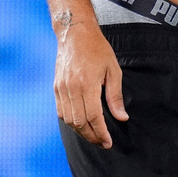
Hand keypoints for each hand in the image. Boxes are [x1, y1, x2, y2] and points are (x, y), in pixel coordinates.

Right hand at [54, 22, 128, 148]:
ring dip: (81, 132)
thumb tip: (121, 117)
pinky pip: (61, 112)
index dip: (101, 133)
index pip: (94, 117)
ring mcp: (61, 88)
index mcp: (87, 84)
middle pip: (80, 122)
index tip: (108, 142)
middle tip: (102, 143)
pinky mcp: (56, 87)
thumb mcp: (113, 70)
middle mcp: (71, 88)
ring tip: (93, 136)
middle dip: (92, 136)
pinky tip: (81, 124)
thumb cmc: (98, 49)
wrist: (75, 34)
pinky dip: (70, 122)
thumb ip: (116, 96)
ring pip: (68, 120)